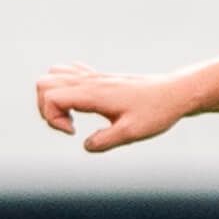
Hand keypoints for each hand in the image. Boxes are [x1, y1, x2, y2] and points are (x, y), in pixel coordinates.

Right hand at [35, 64, 193, 152]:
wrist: (174, 93)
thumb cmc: (156, 112)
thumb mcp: (132, 133)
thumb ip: (105, 141)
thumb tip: (85, 146)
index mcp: (94, 93)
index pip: (51, 96)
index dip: (52, 118)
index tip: (74, 132)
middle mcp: (90, 81)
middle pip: (44, 83)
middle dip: (45, 108)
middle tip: (68, 125)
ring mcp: (94, 77)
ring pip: (53, 74)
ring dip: (52, 96)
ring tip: (71, 116)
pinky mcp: (100, 77)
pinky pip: (69, 72)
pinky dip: (64, 88)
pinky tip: (82, 104)